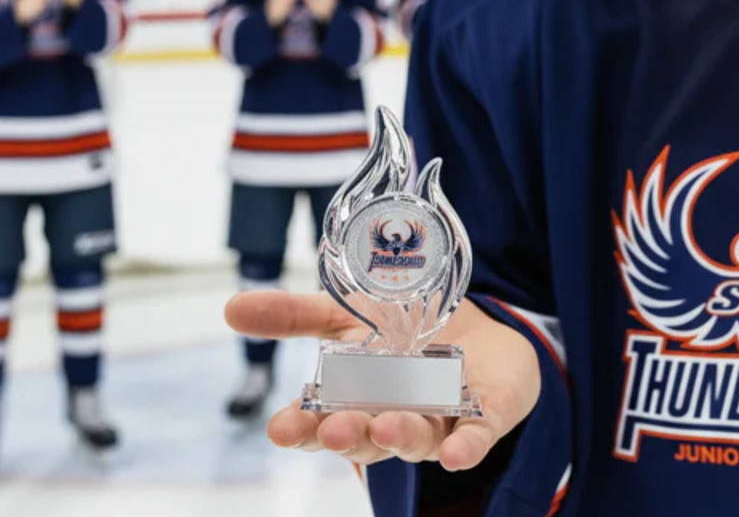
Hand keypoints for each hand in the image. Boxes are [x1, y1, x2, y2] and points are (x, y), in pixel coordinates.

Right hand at [225, 292, 539, 470]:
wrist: (480, 324)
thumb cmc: (404, 328)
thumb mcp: (345, 314)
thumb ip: (293, 315)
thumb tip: (230, 309)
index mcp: (357, 399)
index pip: (324, 423)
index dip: (303, 429)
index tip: (280, 429)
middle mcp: (394, 417)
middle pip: (368, 437)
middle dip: (350, 436)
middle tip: (334, 430)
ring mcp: (440, 420)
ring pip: (419, 438)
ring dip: (402, 436)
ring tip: (387, 426)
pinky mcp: (484, 413)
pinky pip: (476, 437)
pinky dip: (468, 445)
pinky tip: (458, 453)